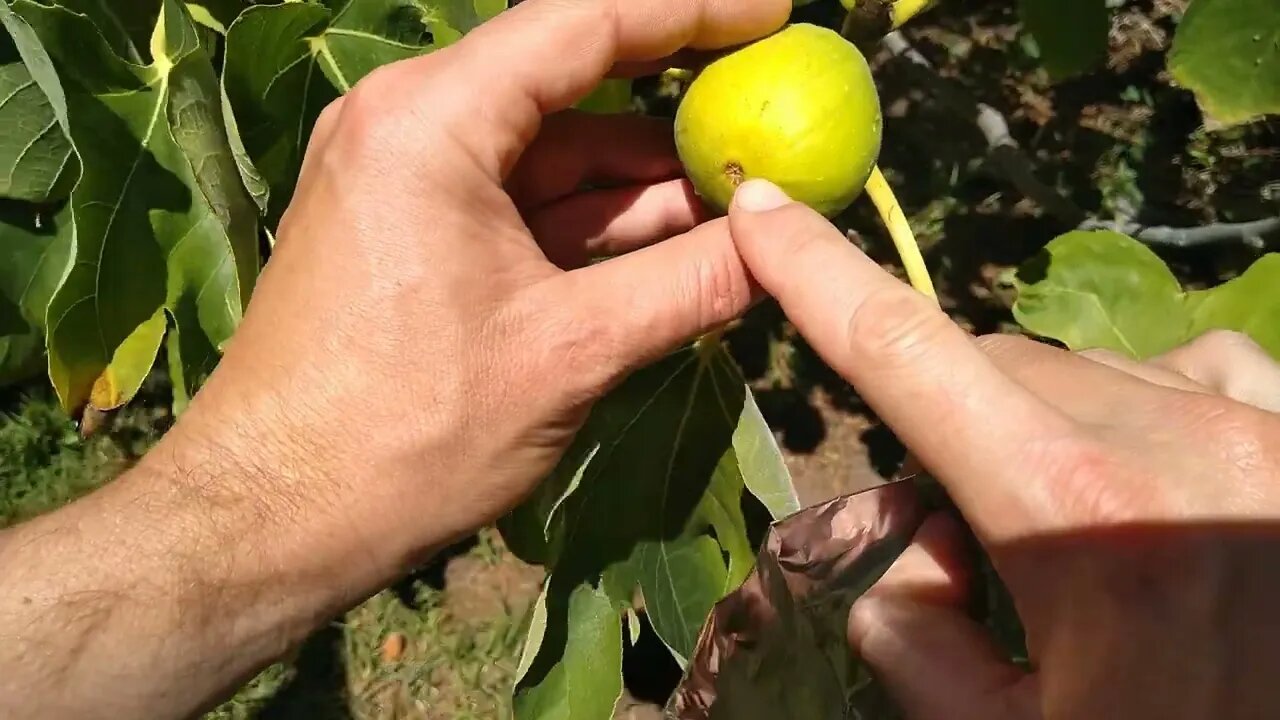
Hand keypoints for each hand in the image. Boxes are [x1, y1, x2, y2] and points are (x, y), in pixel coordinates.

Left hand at [186, 0, 787, 574]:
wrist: (271, 518)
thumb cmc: (404, 433)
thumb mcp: (568, 352)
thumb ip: (688, 284)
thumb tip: (785, 245)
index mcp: (431, 119)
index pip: (584, 23)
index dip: (691, 11)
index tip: (775, 15)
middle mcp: (408, 123)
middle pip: (571, 84)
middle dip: (677, 115)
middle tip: (774, 125)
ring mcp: (405, 178)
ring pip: (552, 156)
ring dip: (644, 185)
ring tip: (746, 208)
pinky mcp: (411, 233)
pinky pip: (522, 205)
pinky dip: (595, 225)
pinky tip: (673, 251)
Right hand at [727, 179, 1279, 719]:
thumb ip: (914, 635)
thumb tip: (910, 544)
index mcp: (1072, 515)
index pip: (905, 354)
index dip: (817, 273)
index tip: (762, 209)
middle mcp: (1165, 437)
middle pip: (989, 364)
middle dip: (948, 422)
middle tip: (966, 529)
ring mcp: (1248, 422)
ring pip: (1081, 366)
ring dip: (1044, 422)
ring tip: (1085, 527)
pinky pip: (1189, 365)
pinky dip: (1143, 402)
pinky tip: (1160, 470)